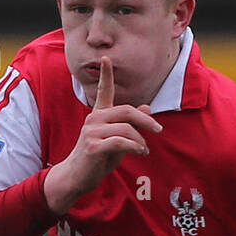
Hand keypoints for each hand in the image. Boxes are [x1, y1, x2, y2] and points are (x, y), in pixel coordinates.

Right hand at [43, 55, 162, 212]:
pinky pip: (121, 142)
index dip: (105, 75)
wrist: (77, 177)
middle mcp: (94, 119)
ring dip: (140, 140)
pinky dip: (135, 147)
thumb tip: (147, 108)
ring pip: (126, 129)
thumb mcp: (118, 140)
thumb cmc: (98, 159)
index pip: (103, 91)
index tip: (106, 58)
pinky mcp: (92, 146)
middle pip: (126, 111)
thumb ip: (131, 125)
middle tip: (158, 129)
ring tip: (144, 149)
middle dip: (145, 121)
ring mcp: (91, 132)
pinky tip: (140, 152)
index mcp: (98, 115)